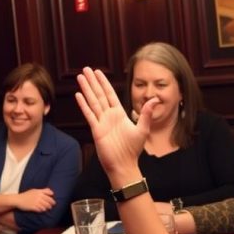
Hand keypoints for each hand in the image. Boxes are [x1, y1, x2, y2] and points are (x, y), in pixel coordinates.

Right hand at [14, 188, 54, 211]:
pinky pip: (40, 209)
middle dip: (52, 203)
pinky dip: (42, 210)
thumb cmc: (26, 195)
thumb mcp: (34, 190)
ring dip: (47, 207)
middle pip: (48, 200)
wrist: (18, 200)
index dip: (52, 196)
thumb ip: (42, 190)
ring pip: (45, 205)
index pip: (49, 193)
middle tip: (52, 205)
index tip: (53, 199)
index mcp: (38, 191)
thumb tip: (51, 191)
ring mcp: (36, 202)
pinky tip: (42, 210)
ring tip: (48, 208)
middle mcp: (38, 196)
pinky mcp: (33, 207)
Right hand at [75, 67, 153, 184]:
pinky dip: (83, 104)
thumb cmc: (133, 150)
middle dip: (92, 81)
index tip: (98, 72)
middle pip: (99, 94)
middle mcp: (108, 116)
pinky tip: (78, 95)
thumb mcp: (143, 129)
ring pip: (92, 101)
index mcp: (119, 114)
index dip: (104, 82)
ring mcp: (101, 122)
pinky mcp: (96, 130)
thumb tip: (155, 99)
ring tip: (80, 77)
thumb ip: (147, 114)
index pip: (110, 94)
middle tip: (85, 69)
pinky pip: (89, 114)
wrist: (123, 165)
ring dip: (86, 89)